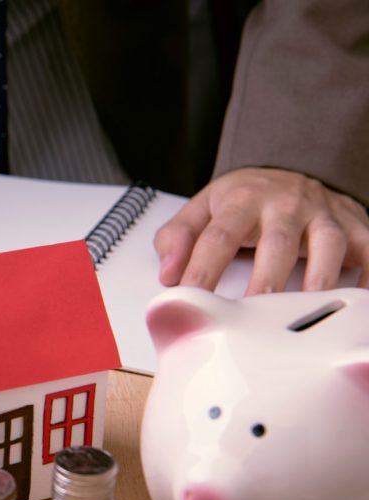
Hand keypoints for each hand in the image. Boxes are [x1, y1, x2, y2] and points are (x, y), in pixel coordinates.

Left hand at [155, 167, 368, 293]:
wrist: (289, 170)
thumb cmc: (243, 200)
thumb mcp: (203, 208)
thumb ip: (179, 237)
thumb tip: (168, 271)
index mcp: (242, 200)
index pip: (218, 235)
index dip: (202, 268)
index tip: (189, 297)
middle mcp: (286, 204)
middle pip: (277, 240)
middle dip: (267, 277)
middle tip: (254, 312)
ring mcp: (323, 214)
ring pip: (327, 243)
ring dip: (318, 278)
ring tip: (305, 310)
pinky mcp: (354, 226)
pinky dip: (367, 274)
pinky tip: (358, 300)